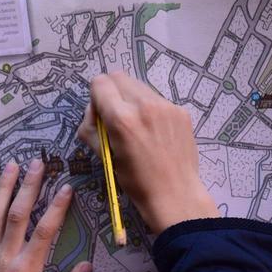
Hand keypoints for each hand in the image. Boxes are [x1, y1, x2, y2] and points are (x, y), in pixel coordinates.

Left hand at [0, 159, 91, 271]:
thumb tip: (89, 266)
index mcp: (27, 269)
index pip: (44, 232)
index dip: (56, 207)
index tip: (67, 187)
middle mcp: (5, 257)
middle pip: (18, 215)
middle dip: (29, 186)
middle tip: (38, 162)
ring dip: (4, 188)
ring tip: (11, 165)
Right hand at [77, 72, 217, 232]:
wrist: (176, 194)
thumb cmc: (136, 182)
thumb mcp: (105, 156)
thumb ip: (91, 128)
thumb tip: (93, 109)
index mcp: (121, 118)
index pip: (100, 83)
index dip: (96, 97)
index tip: (101, 115)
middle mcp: (144, 104)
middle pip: (119, 77)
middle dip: (113, 93)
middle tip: (117, 118)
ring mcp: (166, 106)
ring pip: (139, 86)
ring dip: (133, 99)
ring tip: (139, 126)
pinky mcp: (181, 111)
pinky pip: (158, 99)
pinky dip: (151, 109)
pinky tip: (156, 132)